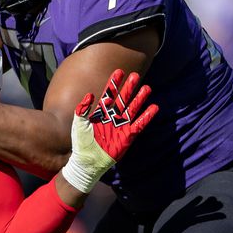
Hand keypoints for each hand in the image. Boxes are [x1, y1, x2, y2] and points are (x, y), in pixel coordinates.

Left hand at [61, 69, 158, 193]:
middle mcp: (112, 117)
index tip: (119, 71)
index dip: (114, 83)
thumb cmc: (81, 142)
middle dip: (129, 87)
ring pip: (133, 109)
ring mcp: (121, 126)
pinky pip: (139, 124)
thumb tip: (89, 95)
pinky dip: (146, 116)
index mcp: (100, 112)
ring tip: (147, 88)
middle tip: (135, 75)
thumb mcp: (79, 124)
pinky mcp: (128, 136)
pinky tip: (154, 107)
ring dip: (140, 99)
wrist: (87, 161)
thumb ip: (82, 109)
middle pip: (123, 99)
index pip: (109, 94)